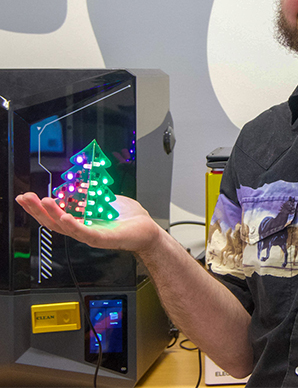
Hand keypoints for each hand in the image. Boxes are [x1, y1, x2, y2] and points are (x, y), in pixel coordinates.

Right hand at [16, 192, 162, 253]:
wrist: (149, 231)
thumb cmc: (130, 219)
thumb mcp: (108, 200)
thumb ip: (93, 193)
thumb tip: (81, 182)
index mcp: (82, 221)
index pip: (56, 215)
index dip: (40, 207)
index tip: (27, 196)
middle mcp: (84, 229)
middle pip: (54, 222)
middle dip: (37, 210)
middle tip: (25, 198)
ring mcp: (92, 236)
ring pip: (67, 228)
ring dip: (53, 215)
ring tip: (42, 202)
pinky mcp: (104, 239)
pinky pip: (86, 234)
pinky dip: (74, 226)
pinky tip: (65, 217)